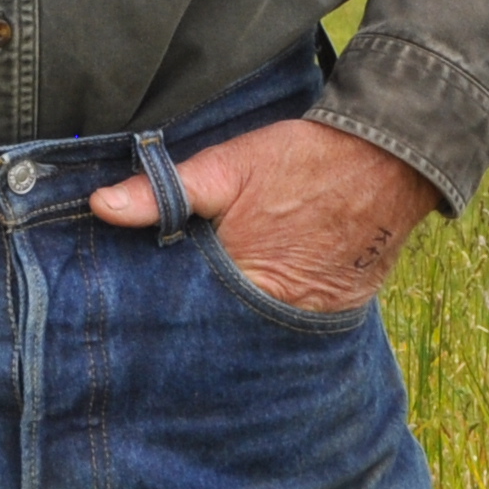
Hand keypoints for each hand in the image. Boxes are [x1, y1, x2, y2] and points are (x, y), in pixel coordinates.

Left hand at [91, 117, 438, 313]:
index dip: (161, 310)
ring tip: (207, 302)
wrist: (388, 159)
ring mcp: (314, 319)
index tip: (132, 304)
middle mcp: (283, 315)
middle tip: (160, 308)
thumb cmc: (302, 161)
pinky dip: (270, 311)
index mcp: (249, 286)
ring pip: (257, 329)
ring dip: (233, 318)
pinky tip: (252, 294)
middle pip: (222, 329)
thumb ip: (166, 192)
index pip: (189, 318)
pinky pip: (291, 321)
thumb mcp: (226, 167)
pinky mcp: (337, 311)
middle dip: (194, 320)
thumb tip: (101, 205)